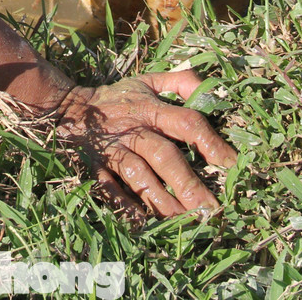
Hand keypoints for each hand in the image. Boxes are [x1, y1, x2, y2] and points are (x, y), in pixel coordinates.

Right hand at [54, 70, 236, 218]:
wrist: (70, 106)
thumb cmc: (120, 97)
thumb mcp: (150, 80)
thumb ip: (183, 82)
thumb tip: (216, 94)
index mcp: (152, 108)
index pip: (187, 123)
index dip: (211, 143)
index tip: (231, 164)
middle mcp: (135, 130)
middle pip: (164, 156)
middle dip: (189, 183)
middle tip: (212, 209)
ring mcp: (114, 150)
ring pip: (139, 176)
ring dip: (161, 199)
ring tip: (185, 221)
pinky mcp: (96, 167)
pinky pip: (109, 188)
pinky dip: (124, 204)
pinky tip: (142, 221)